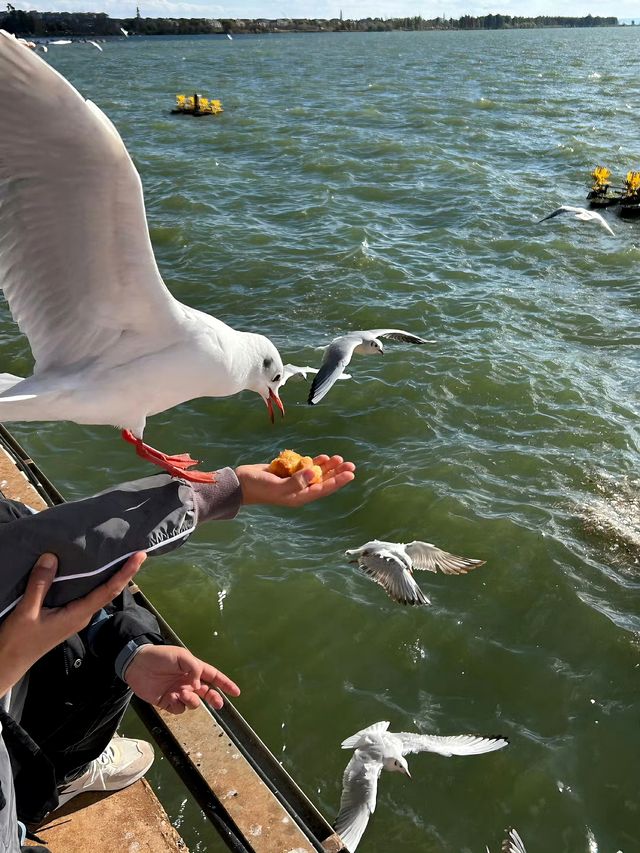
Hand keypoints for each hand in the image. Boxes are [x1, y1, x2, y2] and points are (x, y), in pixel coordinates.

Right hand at [0, 551, 145, 695]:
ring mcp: (75, 616)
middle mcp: (82, 615)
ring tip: (120, 556)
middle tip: (136, 551)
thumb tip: (52, 557)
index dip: (125, 573)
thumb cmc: (19, 640)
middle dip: (124, 572)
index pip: (108, 590)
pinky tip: (90, 569)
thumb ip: (40, 584)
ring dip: (110, 575)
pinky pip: (86, 594)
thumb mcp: (27, 611)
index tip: (139, 557)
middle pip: (109, 590)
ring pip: (98, 592)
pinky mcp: (67, 615)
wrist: (9, 661)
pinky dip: (93, 580)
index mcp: (78, 615)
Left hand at [124, 644, 239, 713]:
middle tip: (218, 704)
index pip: (213, 677)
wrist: (137, 665)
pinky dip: (178, 705)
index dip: (225, 684)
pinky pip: (179, 709)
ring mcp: (178, 692)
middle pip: (207, 693)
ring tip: (182, 693)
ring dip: (191, 700)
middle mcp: (188, 682)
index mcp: (194, 669)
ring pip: (193, 703)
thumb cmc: (160, 656)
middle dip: (214, 698)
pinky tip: (172, 698)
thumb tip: (200, 685)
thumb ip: (195, 668)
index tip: (236, 692)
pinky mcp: (167, 702)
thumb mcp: (181, 656)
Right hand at [236, 454, 355, 505]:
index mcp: (299, 497)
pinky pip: (305, 466)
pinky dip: (314, 462)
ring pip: (316, 473)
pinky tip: (323, 457)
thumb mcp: (278, 486)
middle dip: (337, 472)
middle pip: (323, 481)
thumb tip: (314, 472)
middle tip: (350, 464)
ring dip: (328, 466)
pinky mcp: (288, 472)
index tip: (350, 474)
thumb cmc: (259, 487)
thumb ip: (297, 481)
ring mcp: (294, 481)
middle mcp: (299, 490)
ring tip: (339, 458)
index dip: (338, 481)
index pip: (323, 489)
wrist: (241, 483)